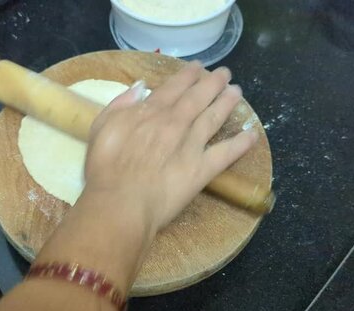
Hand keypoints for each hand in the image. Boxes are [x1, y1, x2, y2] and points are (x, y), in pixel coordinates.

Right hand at [83, 62, 258, 230]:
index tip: (198, 67)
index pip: (174, 87)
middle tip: (225, 74)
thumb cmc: (105, 167)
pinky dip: (241, 143)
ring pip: (214, 118)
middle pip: (199, 97)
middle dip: (213, 82)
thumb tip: (141, 87)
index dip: (189, 75)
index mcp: (151, 112)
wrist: (121, 201)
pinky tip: (252, 135)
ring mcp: (192, 145)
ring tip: (237, 92)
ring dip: (228, 103)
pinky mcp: (202, 169)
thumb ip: (120, 104)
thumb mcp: (101, 127)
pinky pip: (226, 154)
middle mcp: (176, 122)